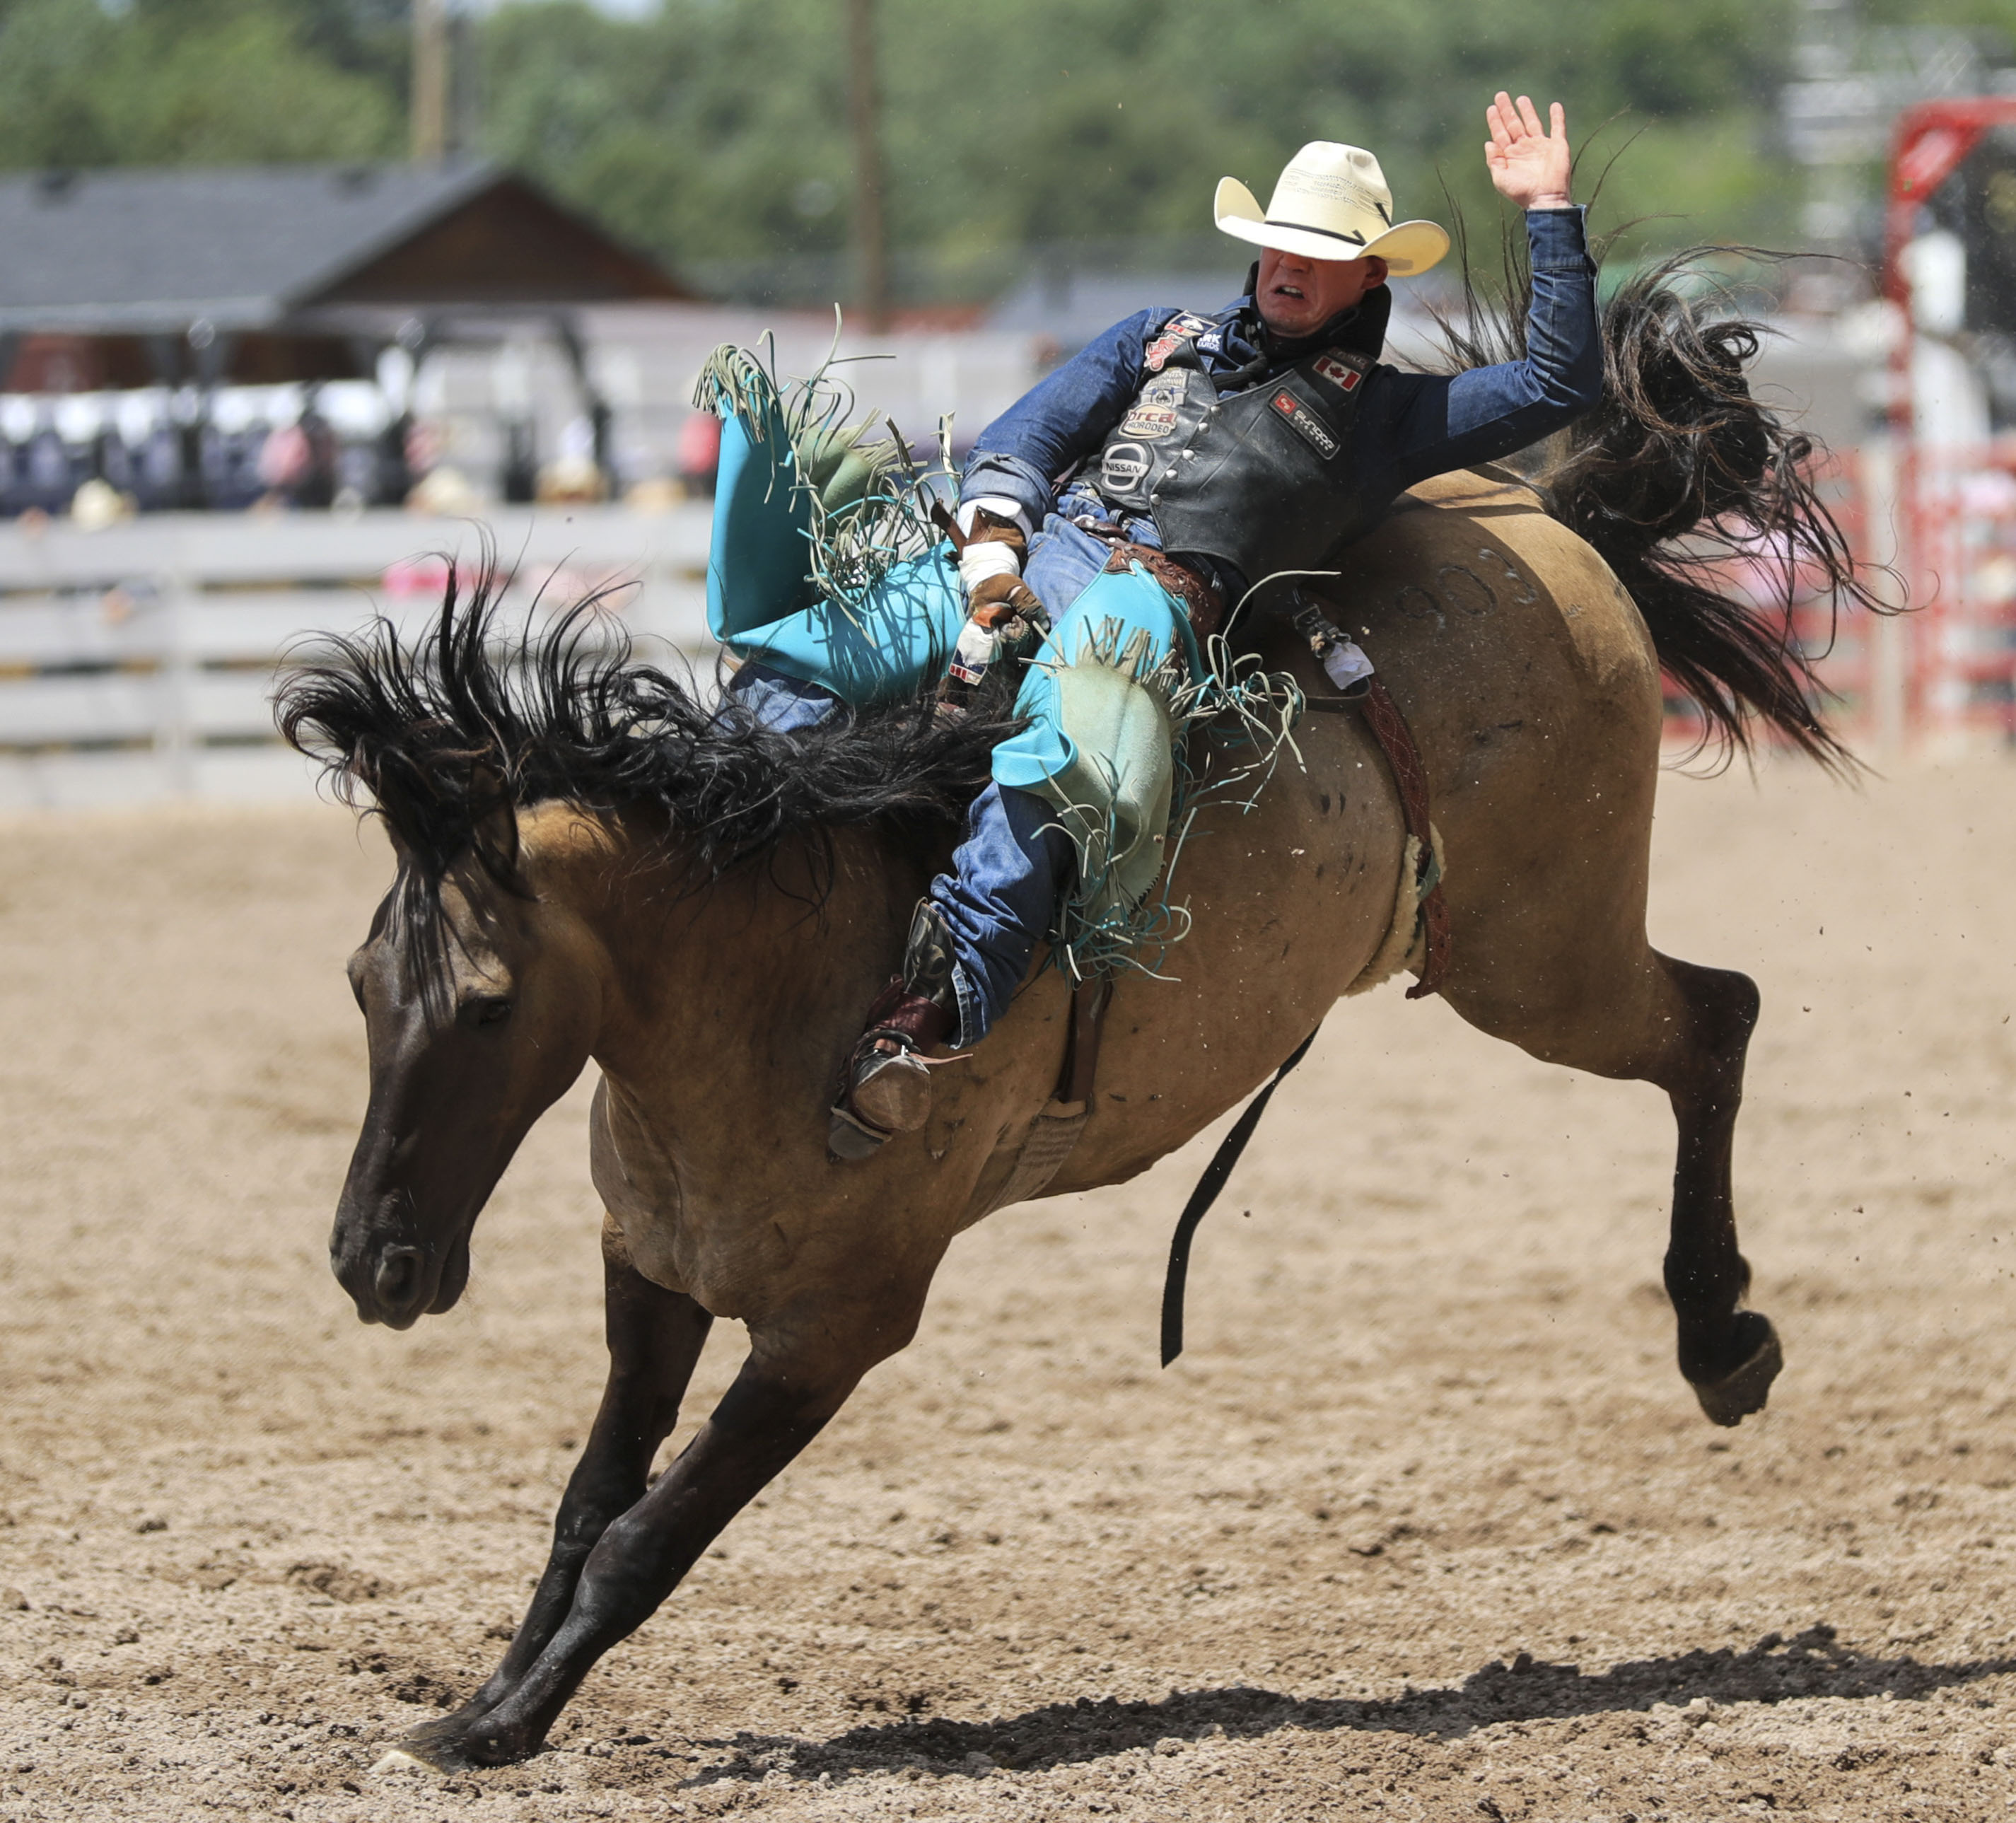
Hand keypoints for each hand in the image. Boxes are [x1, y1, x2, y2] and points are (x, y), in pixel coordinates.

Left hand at [1485, 92, 1571, 209]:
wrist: (1545, 198)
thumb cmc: (1521, 192)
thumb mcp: (1501, 179)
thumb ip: (1494, 161)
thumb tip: (1488, 143)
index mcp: (1511, 156)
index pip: (1501, 134)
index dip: (1495, 121)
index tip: (1491, 108)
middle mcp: (1525, 148)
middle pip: (1514, 124)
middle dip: (1507, 110)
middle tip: (1500, 95)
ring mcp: (1541, 145)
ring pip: (1533, 123)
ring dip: (1527, 111)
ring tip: (1521, 98)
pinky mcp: (1557, 145)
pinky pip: (1558, 127)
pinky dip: (1557, 117)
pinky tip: (1555, 106)